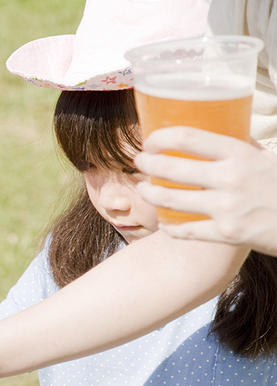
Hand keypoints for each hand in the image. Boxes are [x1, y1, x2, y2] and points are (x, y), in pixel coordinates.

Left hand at [134, 126, 276, 255]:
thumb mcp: (266, 158)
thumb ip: (240, 149)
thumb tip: (217, 131)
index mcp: (240, 154)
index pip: (187, 139)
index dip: (160, 138)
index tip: (150, 141)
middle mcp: (231, 179)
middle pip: (170, 169)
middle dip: (147, 164)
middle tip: (139, 162)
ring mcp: (227, 208)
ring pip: (171, 200)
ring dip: (150, 194)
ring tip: (144, 190)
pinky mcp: (227, 234)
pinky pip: (186, 231)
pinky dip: (169, 227)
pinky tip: (164, 223)